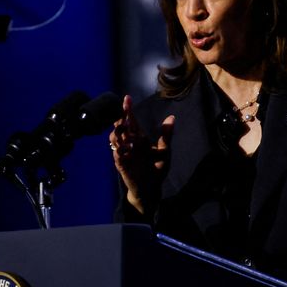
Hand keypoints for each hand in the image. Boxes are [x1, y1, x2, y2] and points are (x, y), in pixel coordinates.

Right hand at [108, 95, 174, 213]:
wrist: (151, 188)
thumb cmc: (156, 169)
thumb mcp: (165, 151)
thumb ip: (166, 135)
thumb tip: (171, 117)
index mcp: (139, 138)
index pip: (131, 121)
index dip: (127, 110)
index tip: (127, 98)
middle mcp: (130, 144)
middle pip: (121, 127)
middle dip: (120, 119)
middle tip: (123, 112)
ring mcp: (125, 154)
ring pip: (115, 140)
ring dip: (117, 133)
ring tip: (123, 127)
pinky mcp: (123, 166)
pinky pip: (117, 156)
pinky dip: (120, 151)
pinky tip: (127, 147)